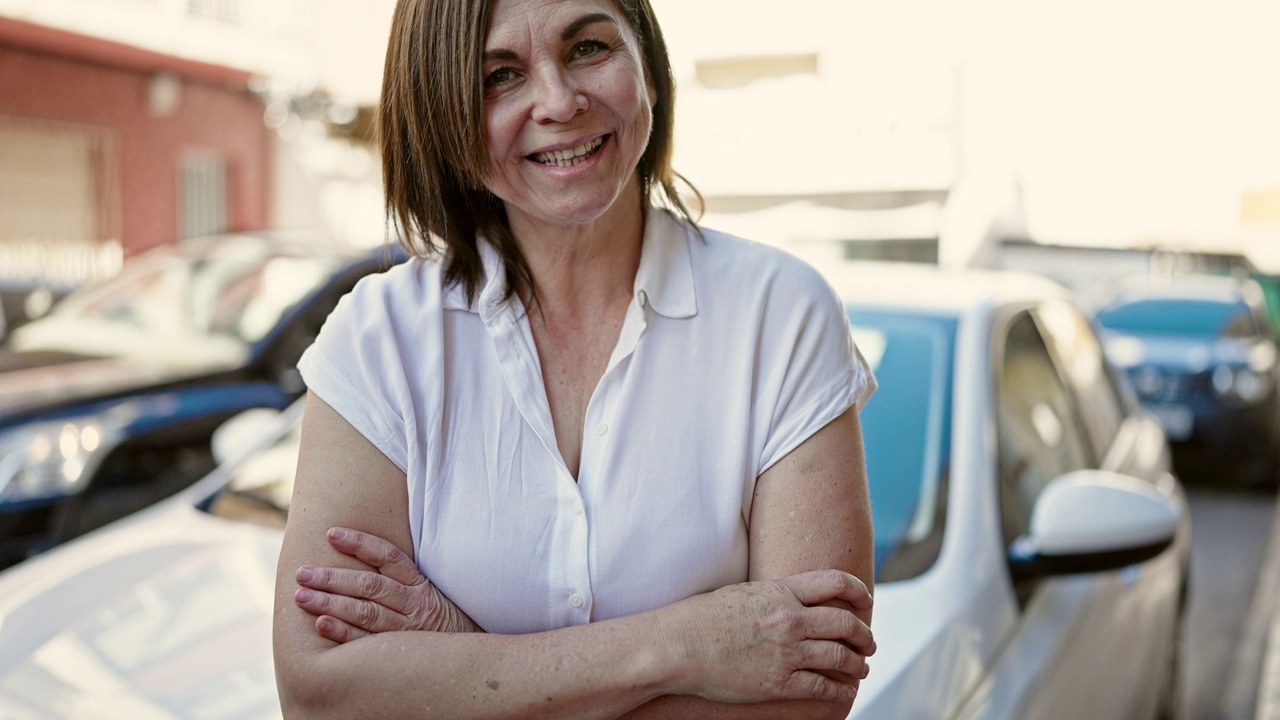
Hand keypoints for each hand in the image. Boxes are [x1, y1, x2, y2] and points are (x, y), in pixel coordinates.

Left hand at [293, 527, 480, 641]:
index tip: (331, 534)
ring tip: (302, 597)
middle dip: (332, 577)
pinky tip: (321, 625)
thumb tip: (358, 550)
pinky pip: (366, 640)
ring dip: (330, 603)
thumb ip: (398, 576)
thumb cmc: (434, 618)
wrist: (461, 654)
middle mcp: (412, 603)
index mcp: (418, 583)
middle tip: (303, 573)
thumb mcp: (426, 590)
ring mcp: (405, 628)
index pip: (387, 556)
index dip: (360, 543)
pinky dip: (342, 632)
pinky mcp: (397, 649)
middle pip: (369, 585)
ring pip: (365, 612)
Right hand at [663, 569, 874, 704]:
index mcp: (780, 591)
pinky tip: (845, 692)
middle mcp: (789, 619)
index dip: (857, 590)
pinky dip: (840, 691)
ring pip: (841, 657)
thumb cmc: (700, 618)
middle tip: (869, 642)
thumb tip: (789, 599)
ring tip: (861, 668)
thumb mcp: (741, 593)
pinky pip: (822, 687)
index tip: (865, 600)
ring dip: (858, 664)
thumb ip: (771, 596)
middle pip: (845, 623)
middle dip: (864, 634)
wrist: (677, 647)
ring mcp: (786, 652)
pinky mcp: (779, 682)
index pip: (834, 582)